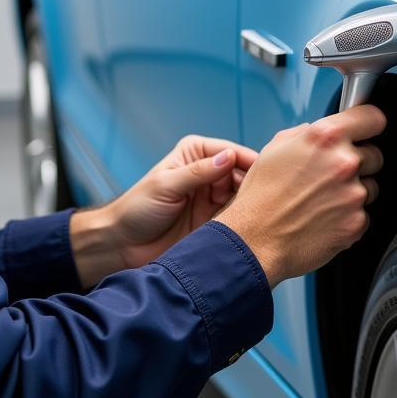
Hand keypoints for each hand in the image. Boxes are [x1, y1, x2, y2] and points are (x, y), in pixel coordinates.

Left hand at [111, 134, 258, 268]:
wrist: (123, 245)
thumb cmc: (137, 209)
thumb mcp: (166, 185)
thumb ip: (198, 172)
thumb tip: (228, 157)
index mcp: (195, 153)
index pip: (230, 152)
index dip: (249, 161)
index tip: (267, 171)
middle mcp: (208, 173)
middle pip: (243, 174)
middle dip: (256, 184)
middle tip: (272, 196)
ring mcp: (214, 198)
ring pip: (244, 197)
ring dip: (254, 204)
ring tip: (267, 213)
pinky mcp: (216, 222)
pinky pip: (239, 219)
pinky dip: (248, 222)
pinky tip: (257, 227)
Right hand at [216, 106, 386, 288]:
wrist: (255, 240)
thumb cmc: (261, 197)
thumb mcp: (274, 149)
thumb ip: (305, 134)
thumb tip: (318, 132)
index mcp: (325, 137)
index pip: (372, 118)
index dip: (368, 123)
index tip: (367, 129)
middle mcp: (344, 162)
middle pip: (374, 155)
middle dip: (358, 163)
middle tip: (329, 176)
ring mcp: (354, 194)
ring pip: (370, 187)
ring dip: (352, 192)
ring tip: (321, 201)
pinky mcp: (357, 222)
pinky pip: (363, 214)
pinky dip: (348, 216)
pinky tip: (322, 218)